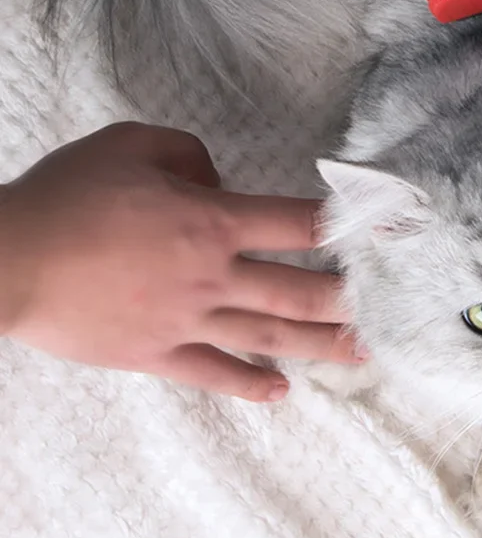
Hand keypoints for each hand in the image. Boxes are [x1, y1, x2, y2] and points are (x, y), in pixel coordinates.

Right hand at [0, 122, 362, 401]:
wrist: (6, 261)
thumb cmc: (68, 197)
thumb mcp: (132, 145)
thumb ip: (190, 154)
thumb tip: (219, 179)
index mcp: (212, 222)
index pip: (297, 222)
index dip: (344, 223)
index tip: (380, 228)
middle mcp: (213, 276)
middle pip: (299, 291)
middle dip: (349, 297)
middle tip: (387, 304)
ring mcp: (188, 321)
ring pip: (270, 337)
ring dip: (321, 345)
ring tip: (363, 352)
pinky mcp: (157, 354)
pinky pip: (214, 375)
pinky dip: (249, 386)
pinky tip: (281, 393)